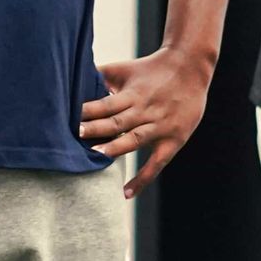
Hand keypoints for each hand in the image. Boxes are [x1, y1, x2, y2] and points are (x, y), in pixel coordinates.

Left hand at [81, 48, 213, 198]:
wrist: (191, 67)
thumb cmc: (152, 68)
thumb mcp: (126, 69)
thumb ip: (101, 76)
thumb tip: (71, 80)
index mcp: (134, 93)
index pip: (107, 104)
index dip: (89, 112)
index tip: (70, 119)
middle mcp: (146, 110)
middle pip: (118, 122)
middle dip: (96, 129)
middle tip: (75, 135)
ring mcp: (161, 126)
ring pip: (135, 140)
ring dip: (115, 148)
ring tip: (95, 156)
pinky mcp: (173, 140)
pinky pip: (156, 164)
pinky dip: (142, 179)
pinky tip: (126, 193)